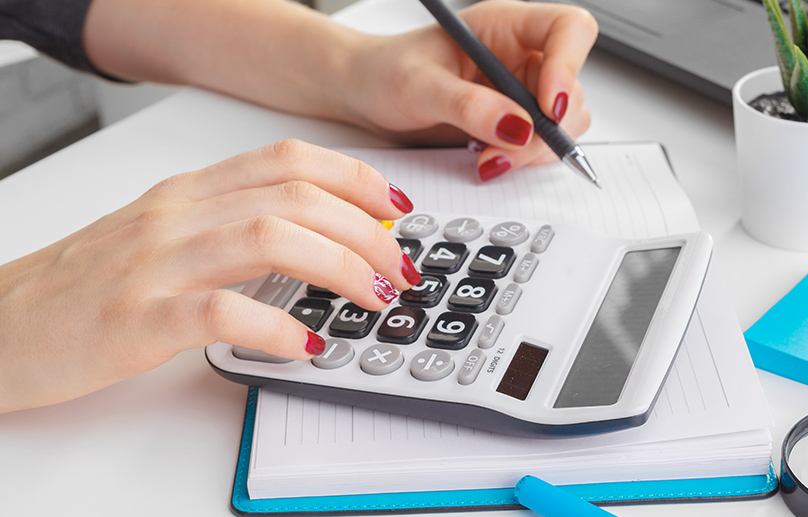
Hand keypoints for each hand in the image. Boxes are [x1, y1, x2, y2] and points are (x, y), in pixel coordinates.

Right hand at [0, 140, 418, 412]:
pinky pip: (222, 310)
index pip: (288, 160)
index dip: (353, 177)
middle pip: (296, 196)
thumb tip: (317, 242)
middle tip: (398, 268)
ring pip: (271, 238)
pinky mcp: (137, 318)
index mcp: (188, 192)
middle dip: (365, 231)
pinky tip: (305, 345)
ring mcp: (157, 263)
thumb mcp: (163, 236)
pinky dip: (276, 326)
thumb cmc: (84, 285)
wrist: (0, 326)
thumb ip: (230, 227)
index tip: (393, 206)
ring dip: (340, 268)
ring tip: (373, 298)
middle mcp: (178, 215)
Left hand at [338, 0, 598, 180]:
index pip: (568, 30)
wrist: (364, 97)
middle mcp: (521, 56)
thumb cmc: (384, 72)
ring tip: (486, 158)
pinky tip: (486, 159)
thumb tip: (516, 126)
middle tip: (505, 149)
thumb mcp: (420, 86)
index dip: (569, 66)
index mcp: (505, 26)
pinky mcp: (512, 125)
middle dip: (545, 128)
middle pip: (570, 89)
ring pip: (562, 124)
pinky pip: (539, 145)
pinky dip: (520, 160)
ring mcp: (520, 93)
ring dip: (533, 150)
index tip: (548, 107)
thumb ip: (468, 105)